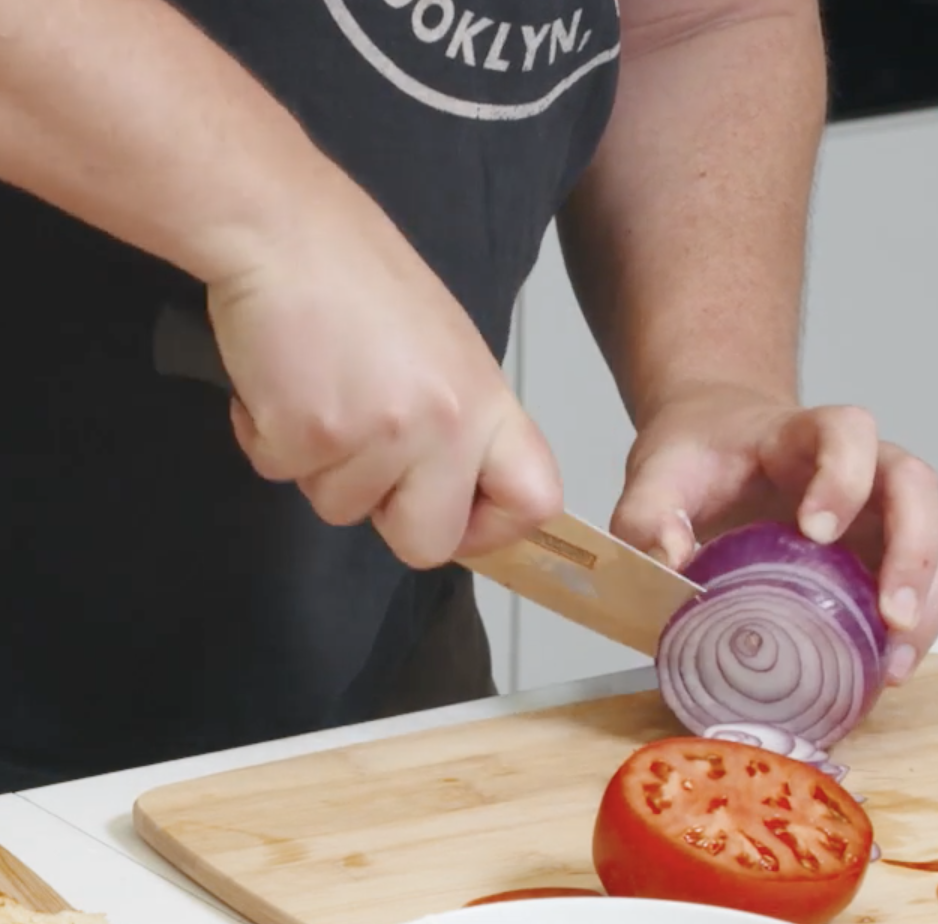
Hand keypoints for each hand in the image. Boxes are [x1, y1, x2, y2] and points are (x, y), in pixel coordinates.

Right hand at [205, 188, 561, 567]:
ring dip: (318, 462)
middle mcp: (447, 427)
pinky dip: (267, 436)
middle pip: (428, 543)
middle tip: (362, 451)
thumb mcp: (447, 353)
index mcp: (488, 404)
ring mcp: (381, 434)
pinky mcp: (308, 433)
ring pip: (341, 509)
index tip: (457, 514)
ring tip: (320, 386)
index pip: (535, 502)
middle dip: (387, 515)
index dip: (494, 529)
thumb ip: (461, 425)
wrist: (285, 229)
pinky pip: (280, 474)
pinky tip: (281, 378)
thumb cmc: (361, 282)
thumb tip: (455, 495)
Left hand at [610, 384, 937, 683]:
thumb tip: (670, 567)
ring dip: (932, 599)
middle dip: (914, 550)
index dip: (845, 476)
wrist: (718, 444)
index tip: (816, 531)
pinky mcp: (886, 552)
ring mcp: (880, 510)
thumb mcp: (657, 476)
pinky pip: (930, 578)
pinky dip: (922, 624)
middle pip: (916, 483)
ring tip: (893, 664)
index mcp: (800, 435)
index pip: (847, 432)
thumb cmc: (699, 458)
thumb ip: (647, 515)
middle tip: (891, 615)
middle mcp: (861, 465)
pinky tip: (887, 668)